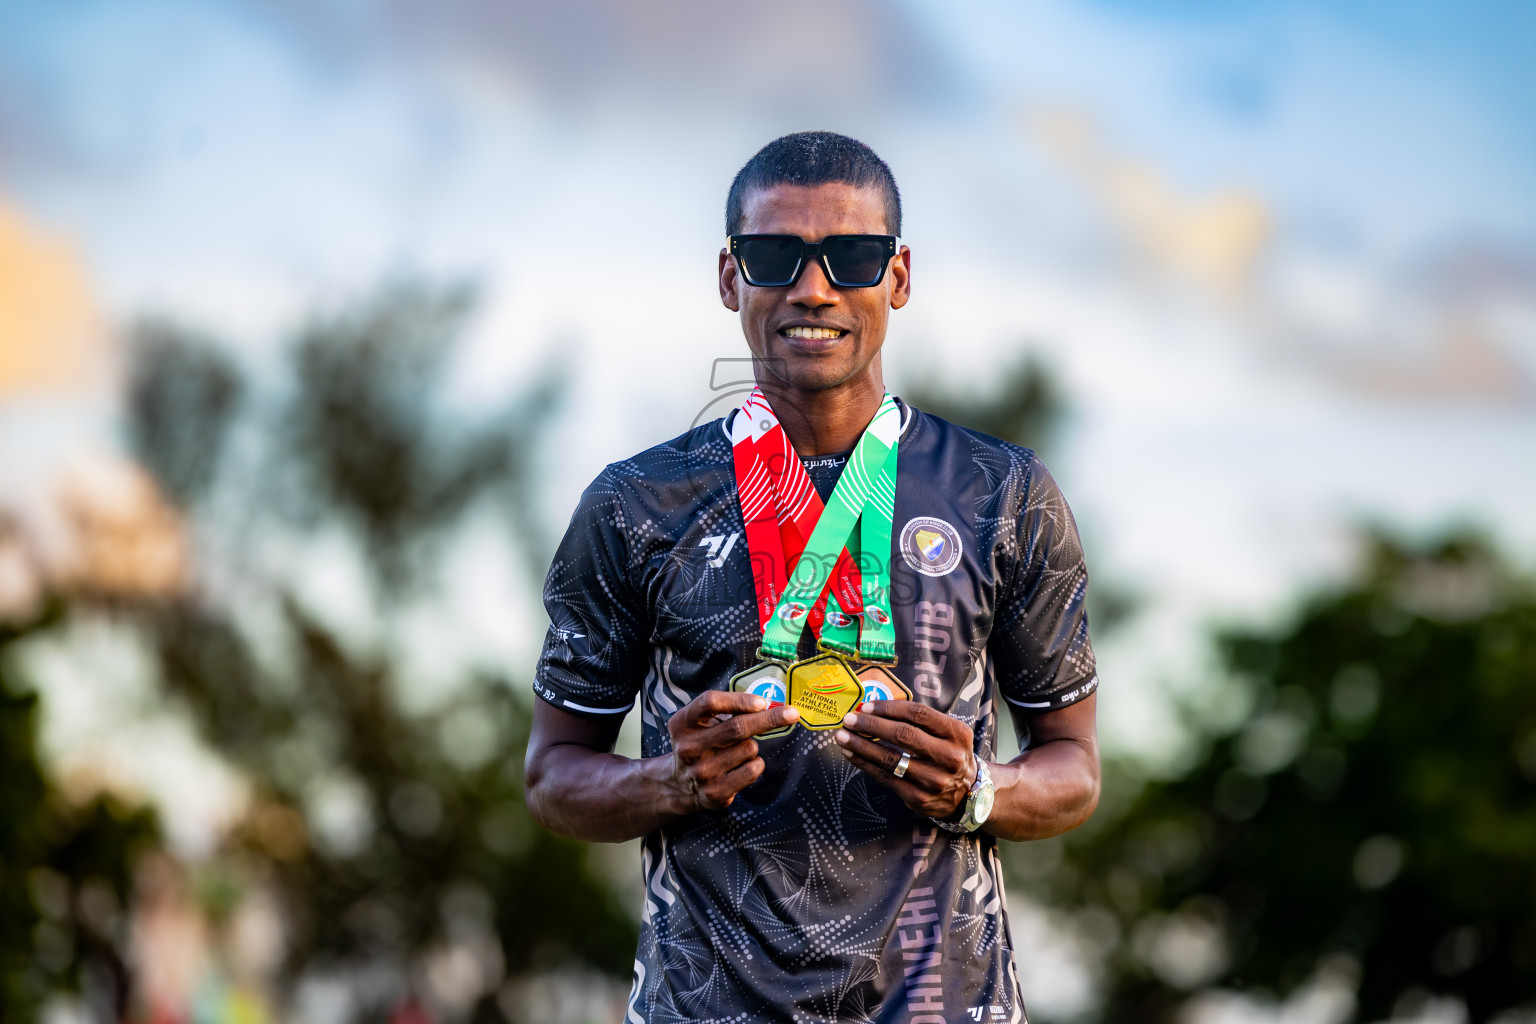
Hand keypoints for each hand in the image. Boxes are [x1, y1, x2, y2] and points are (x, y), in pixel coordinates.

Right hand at [666, 690, 799, 810]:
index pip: (710, 702)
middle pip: (737, 727)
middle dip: (769, 719)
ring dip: (753, 746)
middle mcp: (689, 748)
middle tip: (791, 714)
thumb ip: (726, 710)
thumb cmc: (701, 743)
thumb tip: (769, 704)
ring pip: (749, 748)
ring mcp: (702, 772)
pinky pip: (752, 770)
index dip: (739, 700)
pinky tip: (743, 766)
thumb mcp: (700, 722)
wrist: (680, 785)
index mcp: (682, 723)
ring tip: (739, 751)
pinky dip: (756, 764)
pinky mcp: (715, 792)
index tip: (763, 702)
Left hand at [834, 701, 976, 818]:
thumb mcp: (948, 733)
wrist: (968, 794)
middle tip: (849, 719)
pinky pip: (885, 777)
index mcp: (956, 733)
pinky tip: (851, 754)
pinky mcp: (918, 797)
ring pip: (890, 759)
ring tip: (842, 736)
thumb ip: (920, 721)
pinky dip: (864, 764)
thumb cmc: (949, 754)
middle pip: (902, 735)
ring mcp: (933, 780)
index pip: (918, 714)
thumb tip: (875, 709)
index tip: (866, 705)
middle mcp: (948, 757)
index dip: (888, 708)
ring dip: (861, 746)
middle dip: (870, 725)